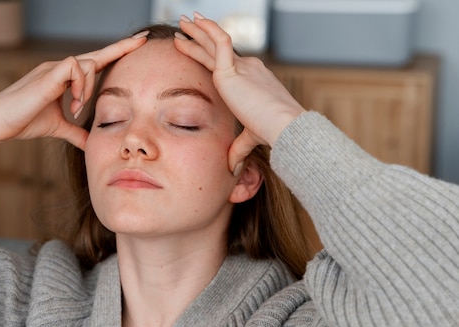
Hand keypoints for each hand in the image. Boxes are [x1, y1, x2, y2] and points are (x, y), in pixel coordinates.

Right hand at [0, 33, 148, 152]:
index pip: (95, 64)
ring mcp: (54, 68)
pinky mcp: (48, 73)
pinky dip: (80, 86)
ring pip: (89, 63)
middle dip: (121, 47)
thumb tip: (92, 144)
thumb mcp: (57, 128)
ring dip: (90, 88)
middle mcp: (61, 69)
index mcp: (64, 78)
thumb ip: (76, 133)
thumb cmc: (22, 122)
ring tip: (78, 109)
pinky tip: (74, 104)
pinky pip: (75, 67)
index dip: (115, 56)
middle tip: (143, 39)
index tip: (136, 47)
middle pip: (97, 54)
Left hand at [174, 13, 304, 173]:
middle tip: (185, 26)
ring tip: (184, 21)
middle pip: (217, 49)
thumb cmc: (272, 133)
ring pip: (215, 42)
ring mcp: (242, 67)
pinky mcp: (234, 70)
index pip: (225, 64)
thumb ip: (239, 147)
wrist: (283, 128)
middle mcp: (248, 69)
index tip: (195, 48)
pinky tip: (196, 23)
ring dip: (198, 30)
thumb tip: (231, 166)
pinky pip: (219, 42)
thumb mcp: (250, 137)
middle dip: (200, 37)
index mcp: (251, 81)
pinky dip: (207, 31)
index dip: (209, 55)